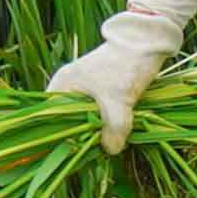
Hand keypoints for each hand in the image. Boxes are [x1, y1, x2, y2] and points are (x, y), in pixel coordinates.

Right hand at [45, 36, 166, 155]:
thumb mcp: (119, 100)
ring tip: (102, 148)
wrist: (149, 42)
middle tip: (87, 155)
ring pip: (85, 120)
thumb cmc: (126, 65)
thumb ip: (113, 127)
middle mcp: (68, 88)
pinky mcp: (103, 94)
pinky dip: (105, 125)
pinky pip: (98, 116)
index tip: (63, 154)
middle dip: (78, 138)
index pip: (48, 118)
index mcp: (62, 86)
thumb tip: (111, 150)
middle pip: (66, 122)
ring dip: (94, 133)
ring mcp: (85, 91)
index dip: (54, 137)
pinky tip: (114, 137)